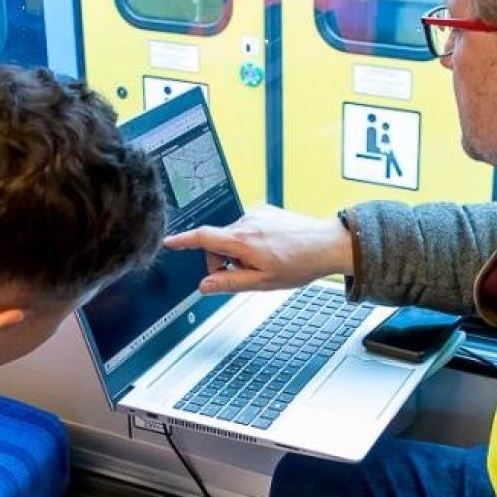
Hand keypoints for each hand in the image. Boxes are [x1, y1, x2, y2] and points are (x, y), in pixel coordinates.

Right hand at [163, 205, 352, 294]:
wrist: (326, 245)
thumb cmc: (299, 264)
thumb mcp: (262, 283)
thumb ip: (229, 283)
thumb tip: (205, 286)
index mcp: (242, 240)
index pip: (203, 238)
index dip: (183, 241)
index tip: (169, 242)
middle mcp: (247, 222)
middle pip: (218, 241)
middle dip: (223, 260)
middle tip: (244, 274)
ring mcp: (257, 214)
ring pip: (234, 236)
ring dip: (240, 251)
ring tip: (266, 262)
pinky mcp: (266, 210)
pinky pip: (248, 228)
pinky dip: (251, 241)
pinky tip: (272, 250)